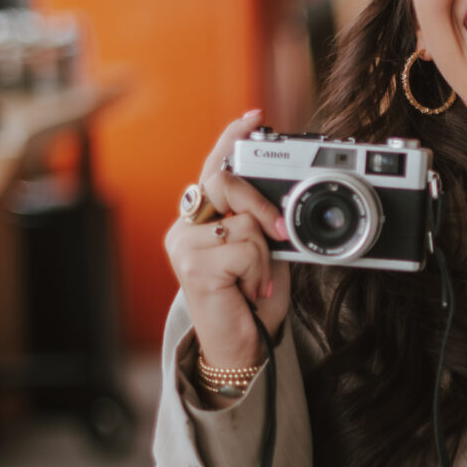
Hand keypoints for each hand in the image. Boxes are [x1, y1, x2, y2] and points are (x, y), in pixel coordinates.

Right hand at [165, 110, 292, 369]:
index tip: (254, 117)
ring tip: (256, 283)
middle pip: (224, 181)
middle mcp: (185, 228)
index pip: (213, 168)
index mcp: (202, 220)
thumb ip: (263, 222)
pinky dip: (260, 272)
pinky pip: (246, 248)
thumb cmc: (250, 302)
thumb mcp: (264, 253)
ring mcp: (184, 246)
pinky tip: (249, 293)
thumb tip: (282, 201)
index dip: (230, 140)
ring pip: (243, 220)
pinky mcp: (193, 266)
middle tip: (281, 232)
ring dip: (265, 255)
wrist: (240, 349)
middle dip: (262, 202)